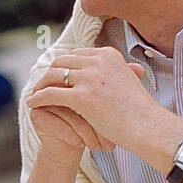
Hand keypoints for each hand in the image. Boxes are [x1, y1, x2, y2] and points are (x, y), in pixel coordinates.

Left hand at [26, 47, 151, 154]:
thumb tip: (108, 74)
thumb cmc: (140, 111)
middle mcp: (98, 61)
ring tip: (35, 94)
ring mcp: (89, 78)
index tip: (56, 75)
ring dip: (41, 85)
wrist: (148, 127)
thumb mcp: (129, 81)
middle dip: (50, 73)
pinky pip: (51, 94)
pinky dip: (39, 98)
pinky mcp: (81, 96)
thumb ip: (117, 73)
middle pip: (62, 62)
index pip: (77, 54)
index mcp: (108, 55)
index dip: (64, 65)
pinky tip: (33, 104)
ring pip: (53, 75)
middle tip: (42, 85)